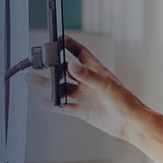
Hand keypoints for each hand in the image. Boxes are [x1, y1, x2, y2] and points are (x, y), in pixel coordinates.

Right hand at [27, 34, 144, 139]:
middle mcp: (89, 82)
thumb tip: (71, 65)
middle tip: (39, 62)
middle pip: (66, 70)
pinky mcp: (83, 110)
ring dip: (48, 85)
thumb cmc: (125, 101)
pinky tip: (42, 101)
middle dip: (53, 66)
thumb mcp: (106, 85)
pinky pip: (64, 106)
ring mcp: (85, 96)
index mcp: (97, 71)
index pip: (81, 53)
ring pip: (62, 88)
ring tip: (32, 79)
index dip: (70, 45)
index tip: (59, 38)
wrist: (130, 123)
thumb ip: (88, 76)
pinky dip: (52, 104)